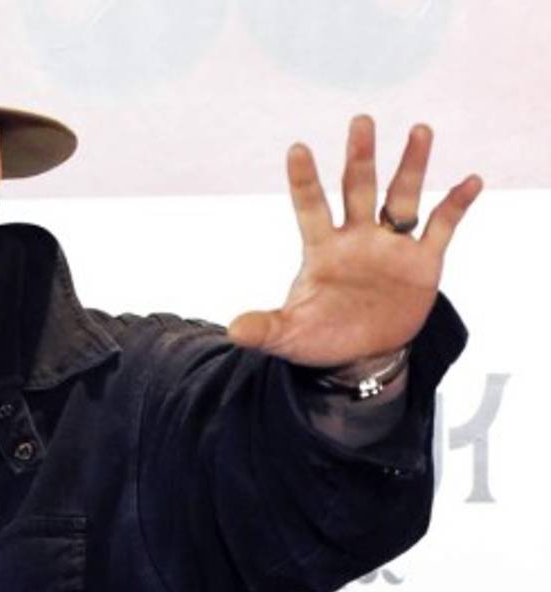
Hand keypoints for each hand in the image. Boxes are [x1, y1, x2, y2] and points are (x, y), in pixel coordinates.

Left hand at [227, 115, 482, 367]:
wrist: (361, 357)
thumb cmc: (319, 338)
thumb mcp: (288, 336)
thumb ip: (264, 329)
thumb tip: (233, 331)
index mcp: (321, 249)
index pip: (310, 207)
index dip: (304, 180)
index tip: (297, 148)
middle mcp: (356, 238)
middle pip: (357, 188)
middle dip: (359, 157)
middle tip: (361, 120)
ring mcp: (390, 247)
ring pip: (402, 197)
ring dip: (412, 165)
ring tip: (420, 129)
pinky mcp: (422, 263)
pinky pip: (441, 227)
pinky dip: (456, 205)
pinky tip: (471, 180)